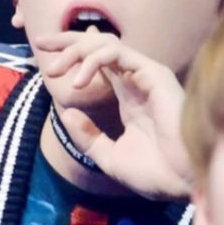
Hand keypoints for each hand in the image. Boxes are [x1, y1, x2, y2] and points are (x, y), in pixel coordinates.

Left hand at [37, 32, 192, 200]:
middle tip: (41, 44)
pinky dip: (94, 61)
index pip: (99, 62)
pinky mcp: (153, 74)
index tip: (45, 55)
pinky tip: (78, 82)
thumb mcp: (109, 157)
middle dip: (68, 41)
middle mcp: (136, 81)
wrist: (182, 183)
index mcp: (129, 97)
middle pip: (99, 45)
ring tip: (55, 70)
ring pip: (106, 44)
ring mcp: (146, 75)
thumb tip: (65, 112)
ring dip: (76, 51)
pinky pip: (118, 54)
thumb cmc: (155, 173)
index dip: (73, 53)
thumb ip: (88, 136)